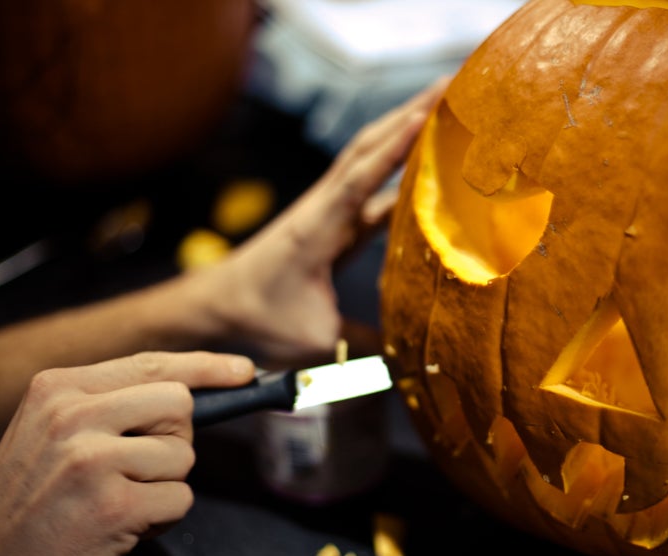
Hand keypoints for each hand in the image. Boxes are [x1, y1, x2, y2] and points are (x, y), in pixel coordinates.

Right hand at [0, 351, 254, 555]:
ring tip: (120, 497)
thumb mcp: (54, 430)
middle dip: (174, 438)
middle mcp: (73, 417)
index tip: (242, 370)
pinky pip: (181, 498)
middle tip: (139, 465)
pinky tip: (123, 523)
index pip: (151, 364)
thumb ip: (110, 403)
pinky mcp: (115, 505)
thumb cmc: (36, 498)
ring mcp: (93, 461)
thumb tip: (188, 390)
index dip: (205, 367)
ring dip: (164, 483)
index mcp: (59, 389)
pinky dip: (162, 517)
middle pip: (179, 405)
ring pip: (183, 455)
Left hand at [187, 77, 449, 364]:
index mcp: (318, 226)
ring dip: (403, 128)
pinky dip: (398, 167)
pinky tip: (425, 161)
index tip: (429, 112)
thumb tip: (411, 359)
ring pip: (369, 157)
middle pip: (370, 146)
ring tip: (443, 103)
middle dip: (409, 113)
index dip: (396, 145)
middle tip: (450, 85)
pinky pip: (371, 185)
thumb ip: (363, 345)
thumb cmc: (258, 318)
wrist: (216, 306)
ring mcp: (327, 209)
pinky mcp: (332, 221)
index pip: (362, 176)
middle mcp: (323, 206)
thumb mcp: (315, 339)